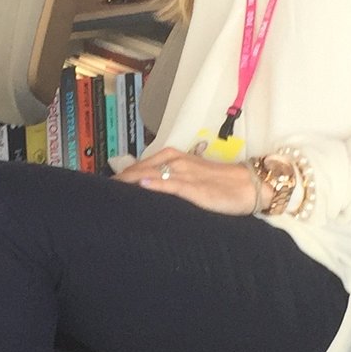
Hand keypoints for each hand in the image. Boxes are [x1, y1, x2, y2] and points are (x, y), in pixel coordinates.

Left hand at [115, 145, 256, 216]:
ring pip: (151, 174)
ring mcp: (186, 174)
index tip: (105, 188)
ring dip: (130, 181)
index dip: (120, 176)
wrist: (249, 185)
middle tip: (101, 193)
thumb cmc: (220, 184)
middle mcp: (176, 162)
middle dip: (119, 180)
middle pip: (139, 169)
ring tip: (111, 191)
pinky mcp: (196, 188)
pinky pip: (172, 185)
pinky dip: (156, 184)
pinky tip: (143, 186)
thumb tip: (145, 190)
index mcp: (173, 158)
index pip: (139, 166)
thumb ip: (169, 181)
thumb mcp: (191, 178)